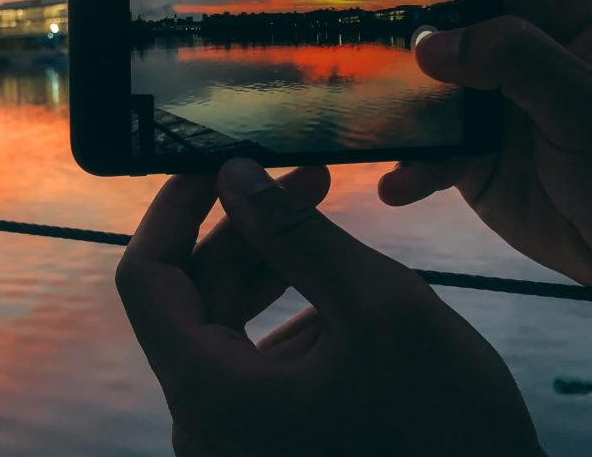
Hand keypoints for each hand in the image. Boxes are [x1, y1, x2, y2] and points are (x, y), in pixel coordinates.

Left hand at [117, 159, 541, 455]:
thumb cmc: (445, 427)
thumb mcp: (378, 307)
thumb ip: (296, 234)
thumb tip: (235, 173)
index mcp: (210, 393)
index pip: (146, 278)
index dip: (174, 209)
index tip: (214, 162)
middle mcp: (204, 420)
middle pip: (193, 297)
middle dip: (245, 227)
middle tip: (304, 174)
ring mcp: (235, 434)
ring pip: (228, 322)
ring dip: (272, 261)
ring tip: (324, 209)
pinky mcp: (268, 437)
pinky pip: (257, 356)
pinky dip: (289, 309)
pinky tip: (340, 280)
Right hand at [379, 0, 591, 303]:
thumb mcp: (591, 106)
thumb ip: (517, 63)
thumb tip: (429, 45)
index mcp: (562, 9)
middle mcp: (517, 44)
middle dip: (401, 2)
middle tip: (363, 25)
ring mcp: (487, 99)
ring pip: (420, 74)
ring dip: (388, 91)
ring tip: (364, 110)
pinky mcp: (469, 155)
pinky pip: (423, 149)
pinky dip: (407, 166)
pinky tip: (400, 185)